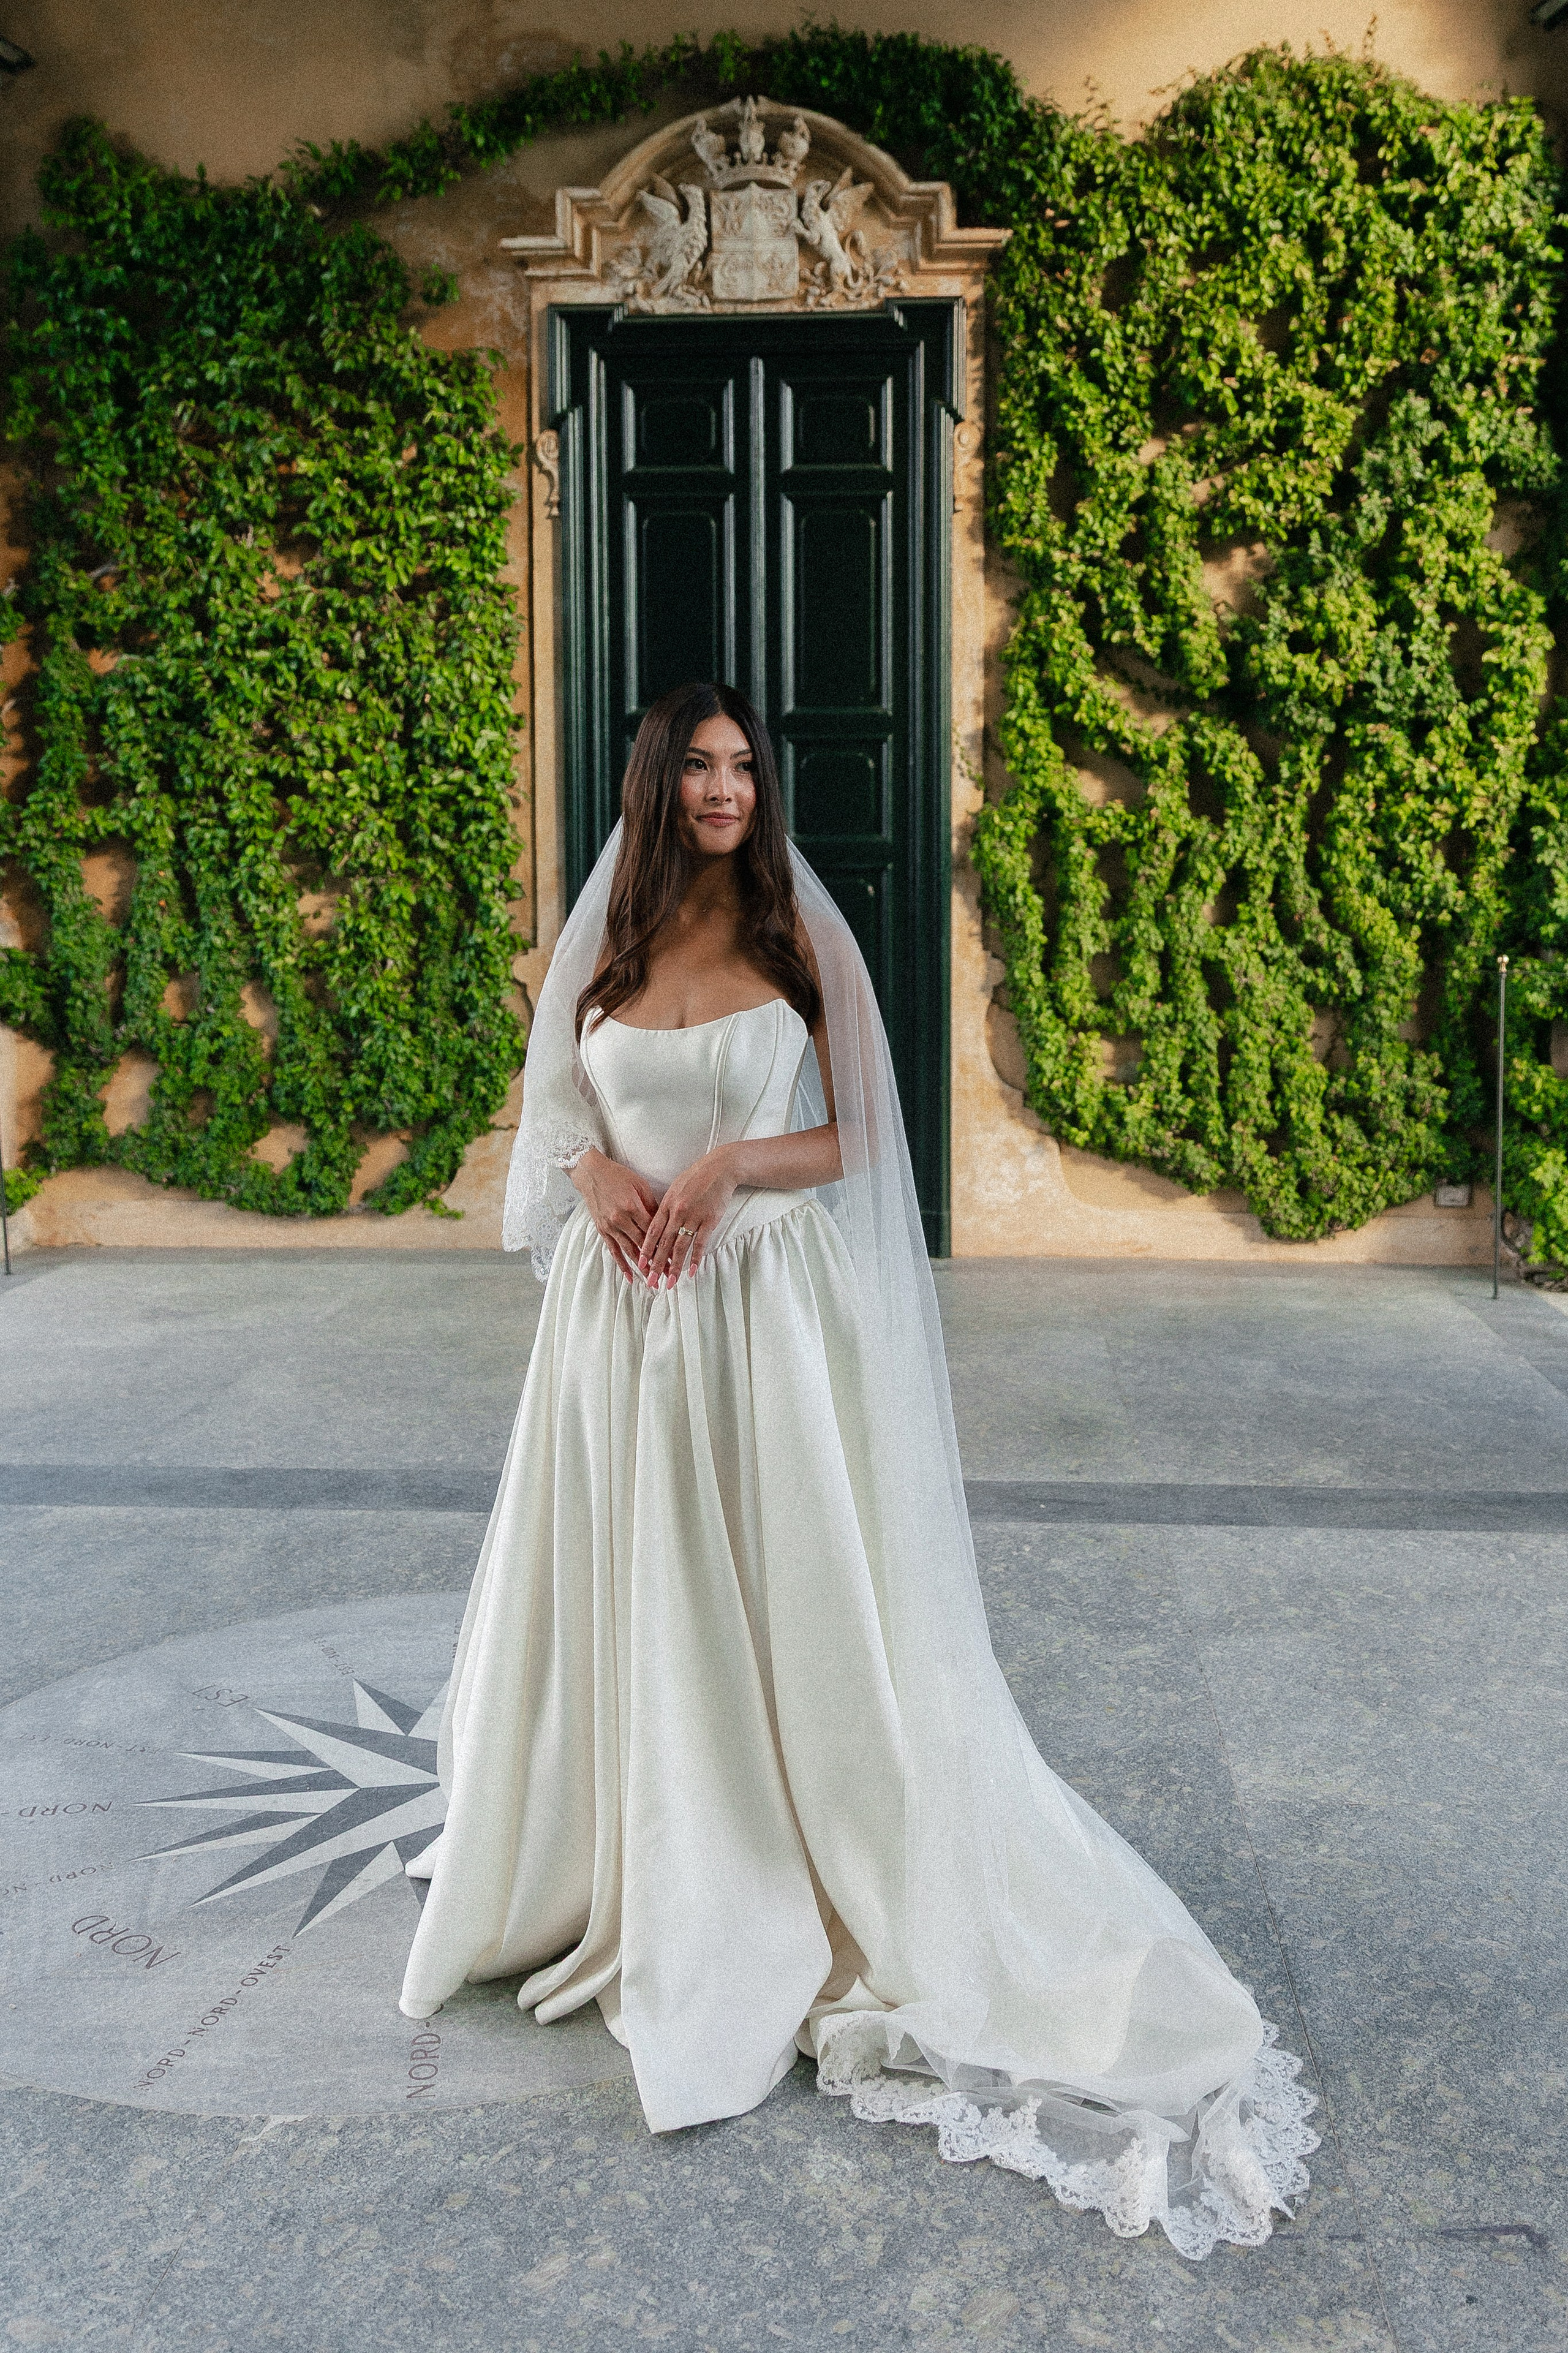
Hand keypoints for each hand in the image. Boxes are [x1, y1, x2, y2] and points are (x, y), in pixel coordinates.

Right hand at [570, 1149, 659, 1281]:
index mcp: (632, 1207)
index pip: (653, 1232)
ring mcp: (610, 1226)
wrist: (592, 1173)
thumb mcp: (640, 1186)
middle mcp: (621, 1219)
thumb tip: (664, 1224)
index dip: (666, 1246)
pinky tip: (630, 1277)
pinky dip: (622, 1265)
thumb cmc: (618, 1176)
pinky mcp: (602, 1230)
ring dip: (642, 1267)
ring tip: (653, 1280)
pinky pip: (614, 1251)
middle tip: (669, 1274)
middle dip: (657, 1261)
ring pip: (629, 1251)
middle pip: (643, 1245)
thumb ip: (652, 1206)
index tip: (676, 1257)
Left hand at [639, 1147, 740, 1287]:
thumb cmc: (696, 1177)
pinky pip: (700, 1243)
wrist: (720, 1168)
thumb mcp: (675, 1188)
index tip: (640, 1263)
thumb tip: (657, 1225)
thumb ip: (665, 1207)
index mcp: (667, 1204)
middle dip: (656, 1264)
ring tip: (670, 1282)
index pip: (653, 1231)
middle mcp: (678, 1212)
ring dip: (674, 1267)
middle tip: (651, 1281)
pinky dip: (695, 1258)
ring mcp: (694, 1217)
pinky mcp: (709, 1220)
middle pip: (664, 1243)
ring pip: (681, 1246)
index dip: (646, 1249)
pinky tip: (692, 1271)